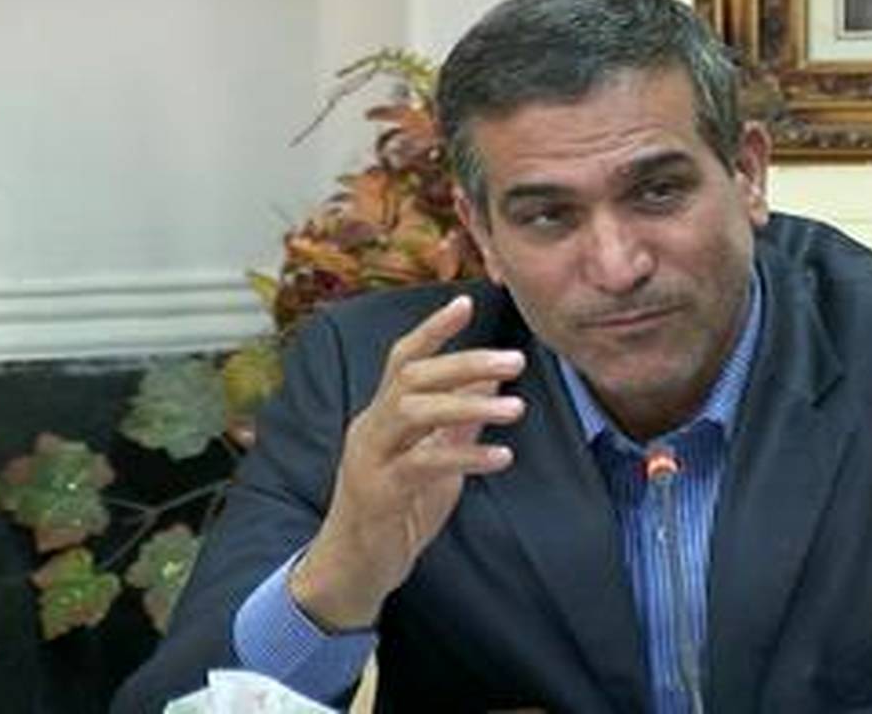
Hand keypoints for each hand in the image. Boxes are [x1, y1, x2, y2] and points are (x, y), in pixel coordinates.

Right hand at [291, 295, 525, 629]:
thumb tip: (492, 385)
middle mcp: (370, 427)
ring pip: (414, 413)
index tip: (465, 302)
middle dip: (465, 363)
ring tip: (517, 410)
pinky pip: (424, 464)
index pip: (403, 358)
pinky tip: (501, 458)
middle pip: (412, 377)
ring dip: (468, 406)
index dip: (433, 329)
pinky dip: (466, 457)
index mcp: (381, 414)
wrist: (355, 569)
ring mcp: (370, 458)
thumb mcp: (434, 461)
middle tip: (515, 362)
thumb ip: (457, 425)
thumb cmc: (396, 512)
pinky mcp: (380, 492)